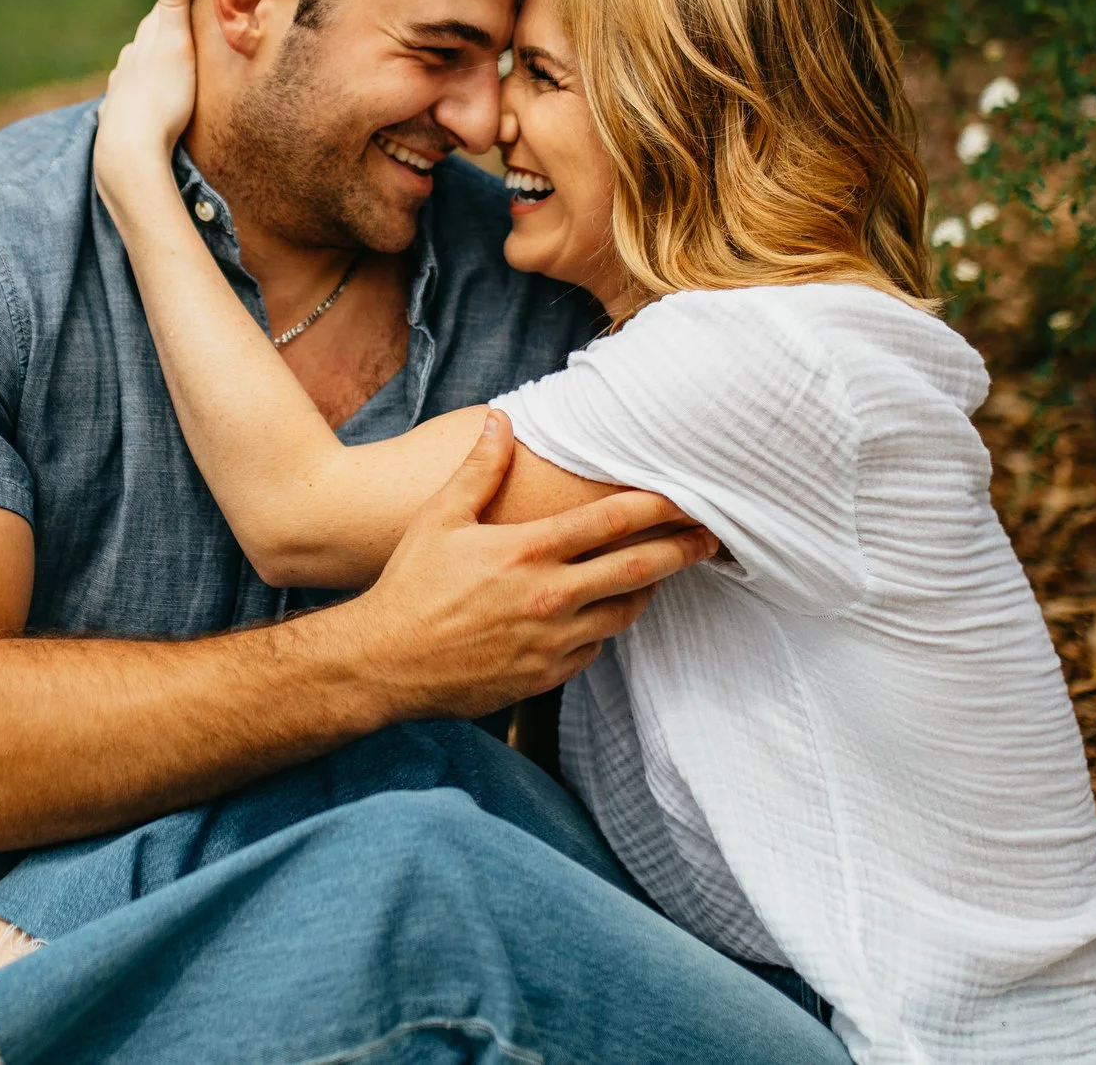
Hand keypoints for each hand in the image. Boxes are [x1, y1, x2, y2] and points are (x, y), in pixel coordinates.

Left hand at [93, 0, 198, 206]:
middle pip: (147, 43)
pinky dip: (144, 95)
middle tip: (189, 35)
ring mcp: (121, 90)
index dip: (176, 8)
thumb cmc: (161, 96)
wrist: (131, 151)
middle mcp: (128, 62)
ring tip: (173, 70)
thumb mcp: (174, 44)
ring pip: (138, 71)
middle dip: (164, 37)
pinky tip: (148, 103)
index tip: (194, 0)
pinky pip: (133, 100)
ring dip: (153, 68)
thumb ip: (171, 3)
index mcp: (143, 43)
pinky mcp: (119, 117)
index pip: (159, 15)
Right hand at [338, 411, 718, 720]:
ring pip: (624, 612)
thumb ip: (479, 468)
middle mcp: (550, 596)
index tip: (687, 496)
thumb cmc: (410, 585)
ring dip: (646, 589)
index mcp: (528, 551)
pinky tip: (603, 613)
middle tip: (711, 538)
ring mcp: (552, 641)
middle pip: (638, 568)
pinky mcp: (546, 675)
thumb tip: (502, 420)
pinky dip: (605, 628)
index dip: (657, 505)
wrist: (384, 664)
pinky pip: (595, 649)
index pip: (612, 521)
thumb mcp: (440, 517)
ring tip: (661, 572)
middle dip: (681, 550)